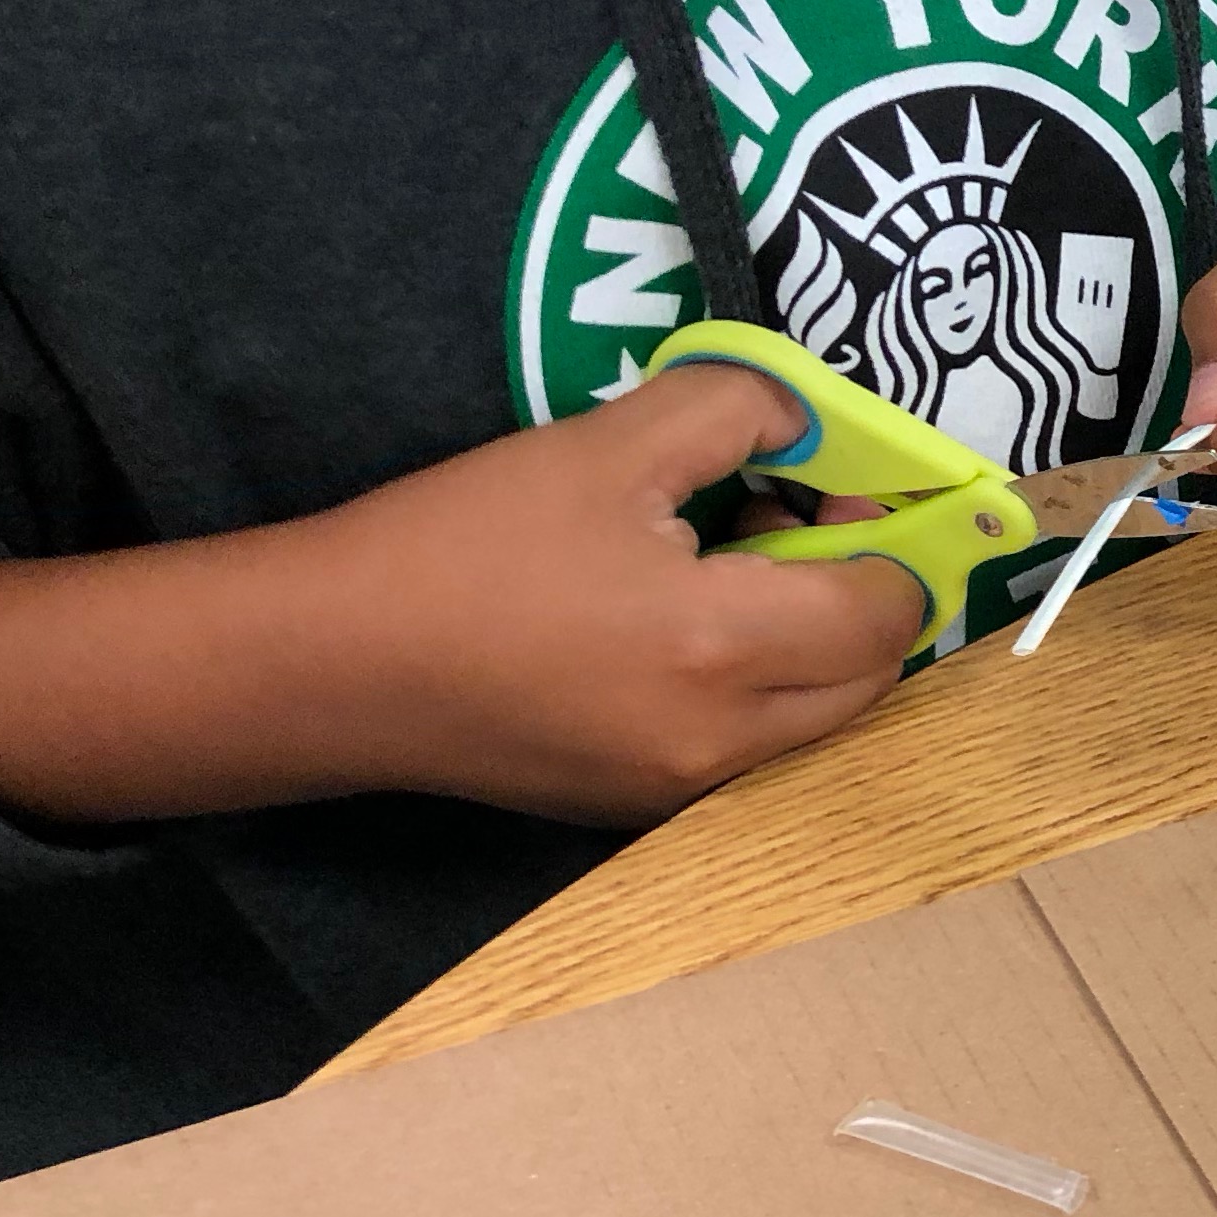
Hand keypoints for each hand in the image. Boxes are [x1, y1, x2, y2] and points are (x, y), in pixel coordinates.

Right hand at [0, 368, 925, 829]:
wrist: (325, 664)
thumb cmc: (458, 548)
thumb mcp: (604, 445)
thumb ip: (733, 412)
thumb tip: (805, 416)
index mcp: (722, 650)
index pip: (886, 608)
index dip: (891, 537)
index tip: (846, 481)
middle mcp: (720, 742)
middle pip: (870, 673)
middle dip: (864, 592)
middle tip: (800, 513)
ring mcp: (678, 787)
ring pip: (814, 714)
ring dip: (811, 637)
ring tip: (730, 553)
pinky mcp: (633, 804)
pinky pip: (746, 741)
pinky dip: (754, 680)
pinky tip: (680, 613)